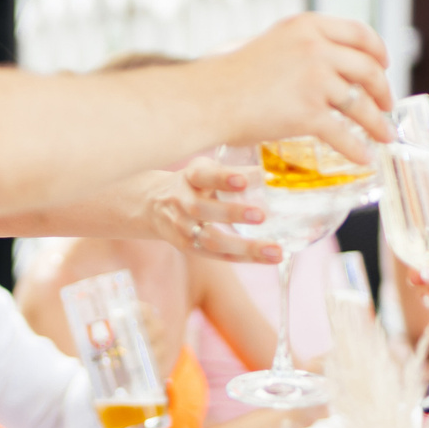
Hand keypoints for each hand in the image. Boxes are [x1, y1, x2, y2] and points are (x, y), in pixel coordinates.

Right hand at [138, 157, 279, 262]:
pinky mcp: (189, 247)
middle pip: (202, 210)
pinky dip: (245, 257)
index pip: (201, 175)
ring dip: (245, 246)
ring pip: (211, 240)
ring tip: (276, 250)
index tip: (243, 180)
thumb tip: (270, 174)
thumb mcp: (205, 170)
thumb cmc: (192, 183)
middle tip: (261, 216)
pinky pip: (219, 255)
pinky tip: (269, 257)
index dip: (221, 178)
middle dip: (232, 213)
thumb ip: (232, 172)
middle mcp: (181, 202)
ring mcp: (183, 228)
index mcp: (189, 177)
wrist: (153, 205)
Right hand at [226, 12, 394, 160]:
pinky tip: (365, 158)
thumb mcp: (274, 43)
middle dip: (383, 90)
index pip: (359, 33)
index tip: (384, 64)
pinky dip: (357, 149)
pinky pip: (343, 134)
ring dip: (378, 124)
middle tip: (387, 105)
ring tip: (385, 136)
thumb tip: (336, 64)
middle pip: (368, 69)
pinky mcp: (308, 113)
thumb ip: (305, 46)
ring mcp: (314, 81)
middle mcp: (315, 49)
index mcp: (308, 26)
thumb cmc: (232, 76)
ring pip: (361, 105)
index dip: (379, 50)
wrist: (208, 99)